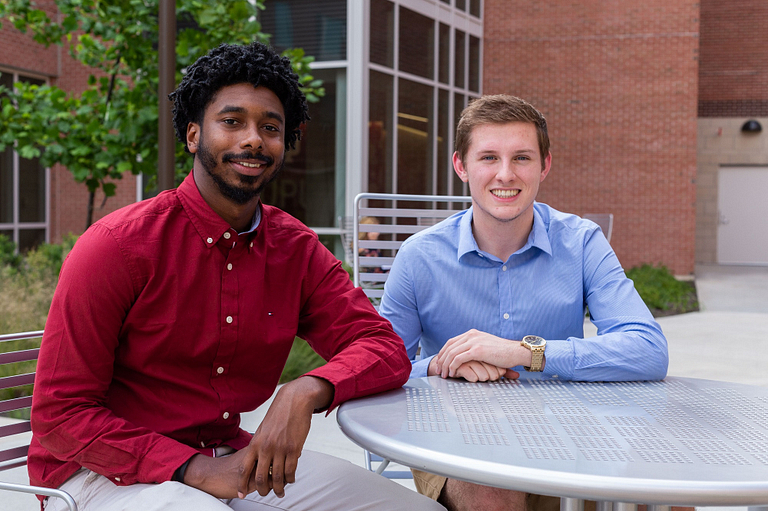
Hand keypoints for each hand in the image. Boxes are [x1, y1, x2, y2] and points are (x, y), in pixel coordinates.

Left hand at [183, 376, 332, 499]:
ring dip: (279, 488)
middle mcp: (266, 448)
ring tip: (281, 491)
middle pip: (261, 478)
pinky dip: (290, 478)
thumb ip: (260, 445)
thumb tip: (257, 459)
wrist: (294, 401)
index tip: (241, 494)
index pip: (244, 469)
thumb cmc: (278, 414)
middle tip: (266, 494)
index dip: (242, 484)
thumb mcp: (263, 429)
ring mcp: (280, 449)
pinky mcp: (294, 448)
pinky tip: (290, 479)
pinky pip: (291, 470)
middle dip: (263, 490)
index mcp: (255, 443)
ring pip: (278, 477)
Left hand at [434, 329, 528, 379]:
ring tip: (444, 374)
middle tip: (438, 370)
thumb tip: (466, 355)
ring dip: (445, 365)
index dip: (443, 353)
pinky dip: (453, 366)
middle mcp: (471, 335)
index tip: (440, 363)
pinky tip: (453, 373)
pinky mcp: (478, 350)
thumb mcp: (486, 346)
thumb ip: (475, 347)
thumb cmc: (503, 353)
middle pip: (449, 347)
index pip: (451, 342)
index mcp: (472, 333)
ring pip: (451, 353)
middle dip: (441, 359)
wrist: (516, 352)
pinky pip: (459, 359)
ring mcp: (474, 341)